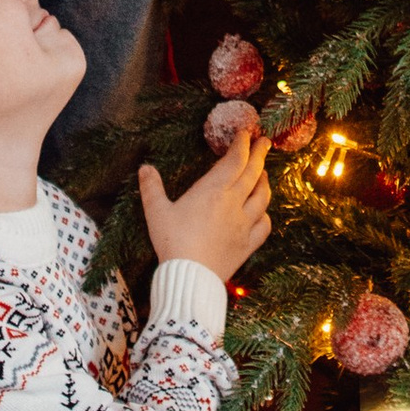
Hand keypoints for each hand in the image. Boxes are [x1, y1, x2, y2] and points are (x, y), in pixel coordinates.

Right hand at [140, 121, 272, 283]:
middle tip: (265, 141)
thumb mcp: (156, 212)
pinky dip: (265, 215)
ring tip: (263, 173)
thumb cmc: (172, 242)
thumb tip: (144, 168)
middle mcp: (233, 203)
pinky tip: (262, 213)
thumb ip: (151, 188)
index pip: (234, 160)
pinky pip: (264, 226)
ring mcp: (244, 224)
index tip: (245, 133)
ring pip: (262, 197)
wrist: (190, 277)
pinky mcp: (247, 245)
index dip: (242, 144)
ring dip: (264, 181)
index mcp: (213, 190)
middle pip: (253, 173)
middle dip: (260, 154)